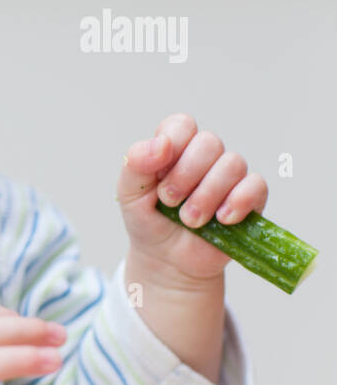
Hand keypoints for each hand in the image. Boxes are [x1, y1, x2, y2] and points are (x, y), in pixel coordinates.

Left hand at [117, 113, 267, 285]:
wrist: (166, 260)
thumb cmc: (148, 221)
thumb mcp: (129, 193)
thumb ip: (136, 163)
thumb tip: (161, 144)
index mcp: (174, 148)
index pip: (182, 124)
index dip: (173, 143)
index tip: (158, 172)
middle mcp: (204, 157)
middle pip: (209, 143)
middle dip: (185, 176)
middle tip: (169, 202)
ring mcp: (229, 176)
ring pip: (233, 164)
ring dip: (207, 195)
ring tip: (189, 220)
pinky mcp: (250, 198)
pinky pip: (256, 185)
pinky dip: (238, 202)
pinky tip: (222, 220)